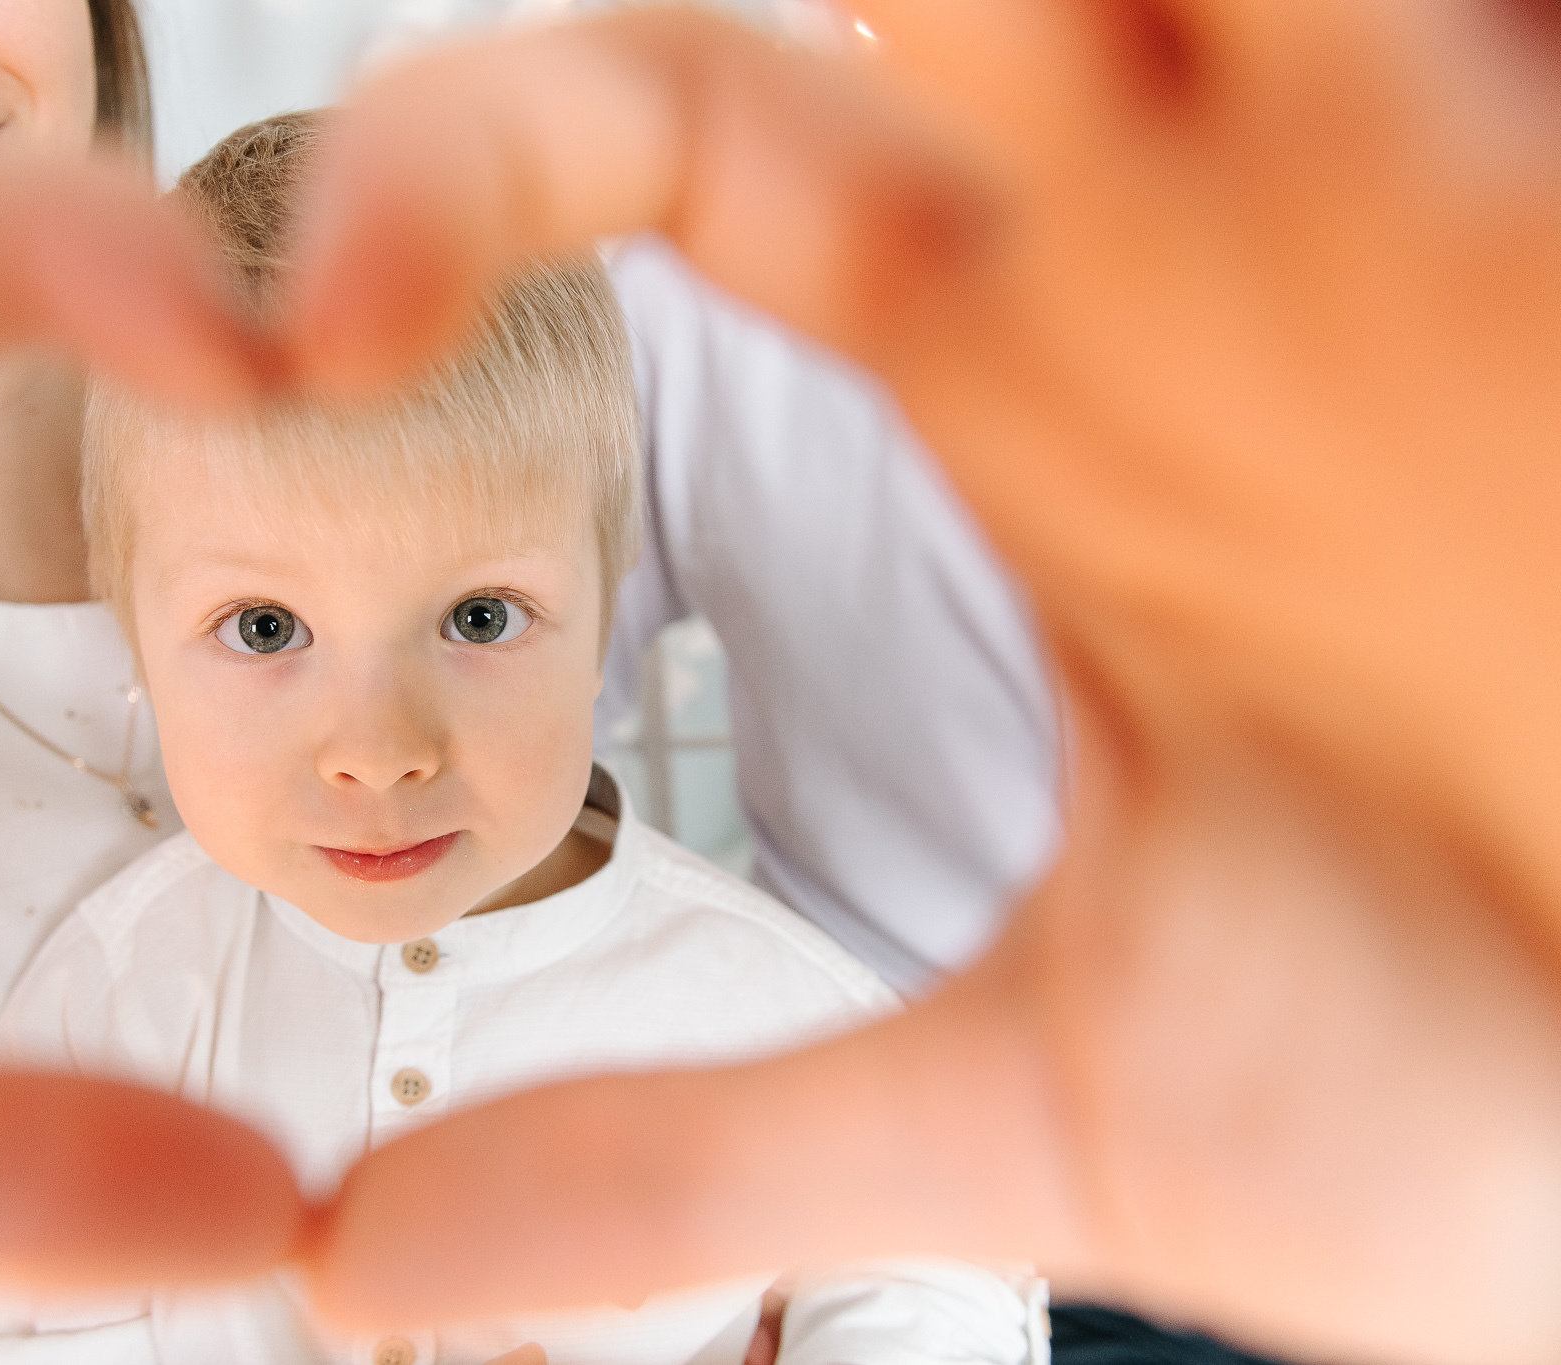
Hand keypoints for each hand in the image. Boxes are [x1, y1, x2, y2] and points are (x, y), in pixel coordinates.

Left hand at [285, 7, 1560, 1364]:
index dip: (464, 174)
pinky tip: (1283, 39)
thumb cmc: (1456, 1088)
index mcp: (1011, 379)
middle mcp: (1159, 251)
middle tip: (538, 161)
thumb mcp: (1032, 1102)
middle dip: (717, 12)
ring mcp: (1365, 193)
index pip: (676, 146)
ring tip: (1042, 35)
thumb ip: (682, 1149)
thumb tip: (354, 1263)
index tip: (306, 329)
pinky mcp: (1541, 187)